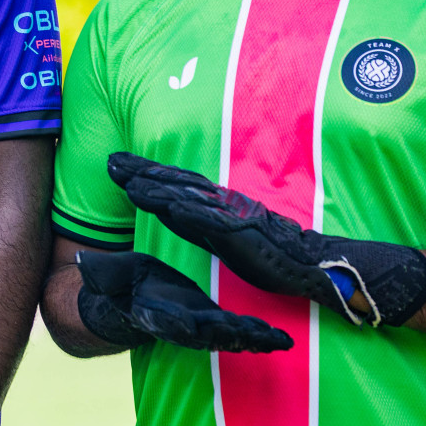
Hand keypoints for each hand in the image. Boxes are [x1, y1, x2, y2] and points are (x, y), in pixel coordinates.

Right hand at [77, 249, 292, 351]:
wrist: (133, 300)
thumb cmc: (121, 284)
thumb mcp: (108, 274)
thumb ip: (100, 272)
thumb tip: (82, 261)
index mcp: (155, 313)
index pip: (166, 320)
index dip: (180, 323)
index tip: (191, 323)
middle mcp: (181, 325)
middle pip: (207, 334)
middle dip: (229, 334)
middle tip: (250, 334)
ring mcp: (201, 327)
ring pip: (230, 337)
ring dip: (252, 339)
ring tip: (276, 339)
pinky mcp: (216, 322)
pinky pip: (240, 332)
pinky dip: (260, 336)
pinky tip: (281, 337)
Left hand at [108, 152, 425, 326]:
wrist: (315, 265)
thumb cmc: (273, 253)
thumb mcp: (226, 236)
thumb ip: (200, 224)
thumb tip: (172, 211)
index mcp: (218, 205)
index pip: (177, 184)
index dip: (147, 172)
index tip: (116, 162)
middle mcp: (223, 205)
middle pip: (176, 183)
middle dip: (142, 171)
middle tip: (110, 160)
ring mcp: (232, 217)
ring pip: (187, 197)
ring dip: (156, 186)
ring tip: (126, 177)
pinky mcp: (243, 234)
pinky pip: (210, 221)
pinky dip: (186, 211)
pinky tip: (165, 204)